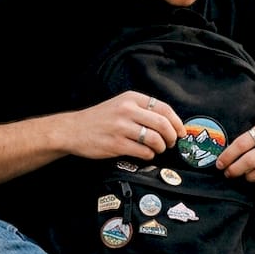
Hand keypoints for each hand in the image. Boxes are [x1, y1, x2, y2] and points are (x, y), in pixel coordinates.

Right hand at [68, 91, 184, 160]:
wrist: (73, 130)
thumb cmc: (99, 119)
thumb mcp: (120, 105)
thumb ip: (141, 110)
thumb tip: (169, 123)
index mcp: (131, 98)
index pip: (163, 108)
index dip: (177, 122)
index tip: (181, 131)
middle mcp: (127, 110)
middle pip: (162, 124)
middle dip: (172, 136)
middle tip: (172, 143)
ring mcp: (121, 127)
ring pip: (154, 138)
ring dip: (161, 147)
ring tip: (158, 149)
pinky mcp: (116, 144)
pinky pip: (143, 151)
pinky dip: (149, 155)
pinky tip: (146, 154)